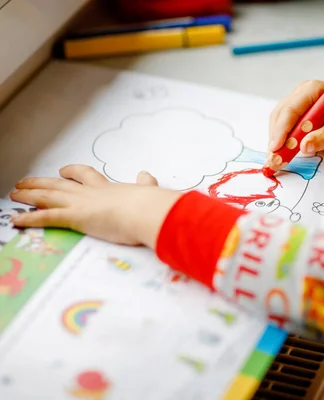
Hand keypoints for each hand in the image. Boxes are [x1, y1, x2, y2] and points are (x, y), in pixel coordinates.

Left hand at [9, 165, 181, 247]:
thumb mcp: (149, 192)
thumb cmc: (149, 204)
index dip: (73, 172)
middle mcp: (90, 193)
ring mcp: (80, 204)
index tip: (64, 170)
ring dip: (29, 194)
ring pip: (48, 196)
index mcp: (107, 188)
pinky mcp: (75, 217)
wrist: (145, 209)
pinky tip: (15, 220)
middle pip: (59, 184)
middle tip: (25, 181)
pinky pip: (46, 217)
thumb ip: (146, 185)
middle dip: (41, 182)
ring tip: (13, 193)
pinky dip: (29, 219)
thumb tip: (147, 176)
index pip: (85, 176)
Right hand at [269, 80, 323, 152]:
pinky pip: (294, 129)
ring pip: (285, 125)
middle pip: (280, 117)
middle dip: (278, 139)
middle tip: (275, 160)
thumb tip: (303, 147)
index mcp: (311, 90)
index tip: (275, 149)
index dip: (280, 131)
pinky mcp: (305, 115)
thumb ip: (323, 137)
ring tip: (289, 157)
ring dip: (287, 142)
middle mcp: (303, 94)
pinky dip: (299, 141)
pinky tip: (320, 146)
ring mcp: (303, 104)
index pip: (289, 111)